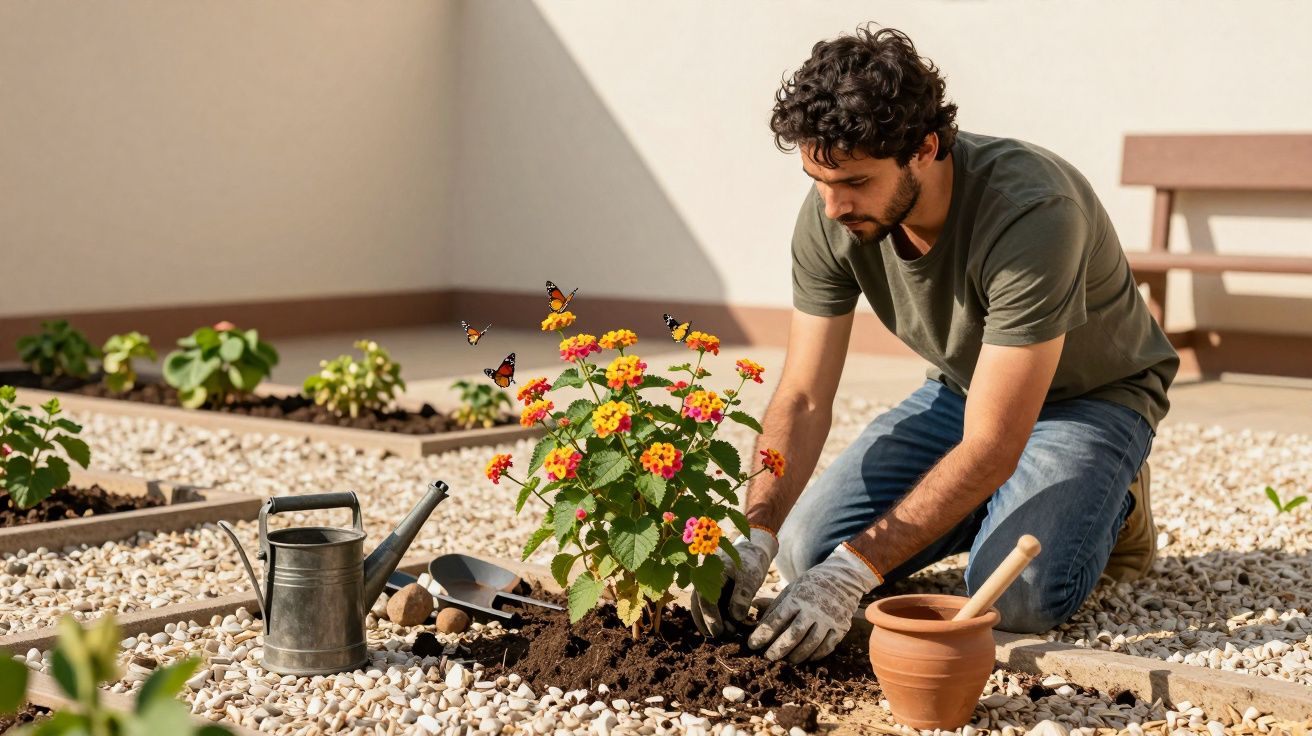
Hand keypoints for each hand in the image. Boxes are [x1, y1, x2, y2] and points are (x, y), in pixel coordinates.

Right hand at [690, 527, 778, 636]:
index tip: (719, 632)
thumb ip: (743, 595)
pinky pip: (707, 605)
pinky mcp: (709, 589)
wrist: (751, 550)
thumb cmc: (751, 562)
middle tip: (723, 636)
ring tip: (724, 635)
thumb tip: (735, 617)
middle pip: (699, 604)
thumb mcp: (751, 577)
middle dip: (708, 623)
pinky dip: (713, 617)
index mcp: (710, 572)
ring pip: (701, 606)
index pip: (705, 599)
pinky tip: (722, 628)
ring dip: (709, 622)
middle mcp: (702, 577)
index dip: (710, 617)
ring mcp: (704, 583)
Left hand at [747, 542, 880, 662]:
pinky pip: (826, 648)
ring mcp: (829, 620)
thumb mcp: (791, 589)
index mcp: (797, 598)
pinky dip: (814, 655)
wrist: (843, 578)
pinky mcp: (841, 628)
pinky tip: (806, 657)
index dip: (763, 634)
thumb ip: (774, 605)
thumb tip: (754, 619)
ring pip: (810, 645)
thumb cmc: (811, 585)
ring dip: (796, 655)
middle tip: (767, 657)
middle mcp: (813, 609)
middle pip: (793, 635)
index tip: (752, 645)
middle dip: (778, 649)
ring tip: (786, 659)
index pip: (776, 620)